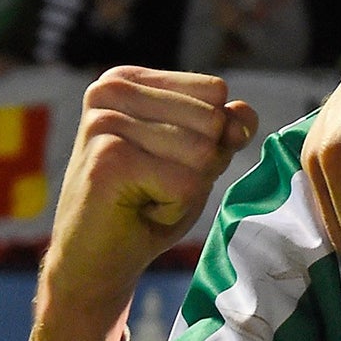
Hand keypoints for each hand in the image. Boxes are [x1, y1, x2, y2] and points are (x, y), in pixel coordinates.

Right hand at [33, 68, 257, 340]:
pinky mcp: (108, 160)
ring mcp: (104, 123)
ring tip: (147, 196)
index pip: (215, 91)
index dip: (209, 137)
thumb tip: (244, 112)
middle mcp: (110, 90)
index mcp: (127, 79)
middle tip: (156, 184)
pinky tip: (138, 211)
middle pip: (213, 119)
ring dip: (188, 188)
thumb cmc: (147, 204)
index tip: (165, 160)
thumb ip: (224, 128)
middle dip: (201, 165)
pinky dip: (176, 208)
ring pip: (204, 151)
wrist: (96, 261)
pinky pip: (187, 183)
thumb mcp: (196, 158)